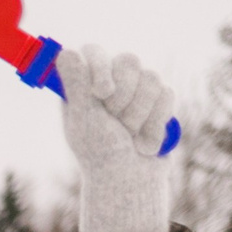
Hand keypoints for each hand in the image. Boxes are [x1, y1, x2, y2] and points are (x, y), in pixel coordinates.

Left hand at [53, 47, 173, 231]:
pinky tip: (145, 142)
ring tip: (130, 136)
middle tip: (115, 123)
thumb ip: (77, 86)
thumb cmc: (99, 152)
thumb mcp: (84, 120)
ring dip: (140, 114)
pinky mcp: (160, 99)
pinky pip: (167, 94)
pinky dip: (156, 123)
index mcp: (85, 83)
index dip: (101, 67)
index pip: (93, 51)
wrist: (130, 179)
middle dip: (123, 98)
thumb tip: (65, 52)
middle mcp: (111, 79)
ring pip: (151, 78)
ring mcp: (137, 87)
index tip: (102, 92)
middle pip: (128, 61)